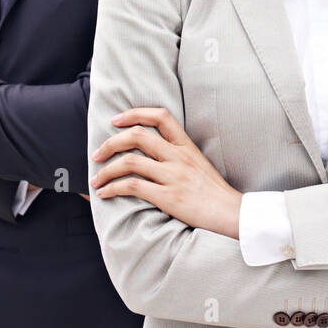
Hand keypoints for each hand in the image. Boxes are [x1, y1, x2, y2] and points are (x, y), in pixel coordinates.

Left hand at [90, 107, 241, 238]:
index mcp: (187, 146)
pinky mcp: (168, 197)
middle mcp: (178, 157)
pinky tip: (105, 193)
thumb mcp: (199, 163)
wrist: (230, 213)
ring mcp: (173, 176)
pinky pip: (133, 186)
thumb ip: (178, 154)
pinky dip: (113, 188)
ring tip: (96, 179)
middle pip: (137, 136)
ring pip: (130, 161)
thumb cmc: (213, 191)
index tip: (116, 121)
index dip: (135, 113)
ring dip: (106, 169)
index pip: (161, 116)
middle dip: (110, 143)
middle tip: (97, 154)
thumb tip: (151, 152)